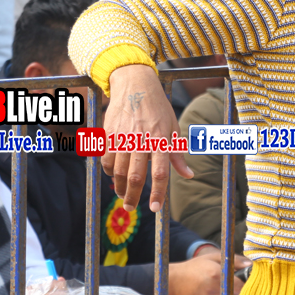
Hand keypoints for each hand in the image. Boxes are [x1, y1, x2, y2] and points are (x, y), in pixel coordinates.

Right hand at [102, 64, 190, 212]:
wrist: (135, 85)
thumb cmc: (158, 108)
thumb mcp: (173, 128)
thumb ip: (178, 154)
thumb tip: (189, 175)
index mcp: (161, 139)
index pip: (160, 172)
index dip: (157, 193)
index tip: (155, 208)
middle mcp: (141, 139)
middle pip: (135, 175)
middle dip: (133, 196)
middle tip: (132, 208)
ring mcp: (123, 137)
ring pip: (118, 170)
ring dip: (119, 187)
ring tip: (122, 196)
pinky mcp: (108, 134)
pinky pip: (106, 159)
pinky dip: (108, 172)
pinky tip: (113, 178)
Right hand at [167, 252, 248, 294]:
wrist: (173, 283)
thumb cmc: (194, 267)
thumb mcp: (214, 257)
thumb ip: (234, 260)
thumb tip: (250, 265)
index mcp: (217, 276)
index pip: (241, 286)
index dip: (244, 284)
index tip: (242, 280)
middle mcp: (213, 292)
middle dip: (236, 290)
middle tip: (228, 282)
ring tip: (216, 287)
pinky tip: (209, 294)